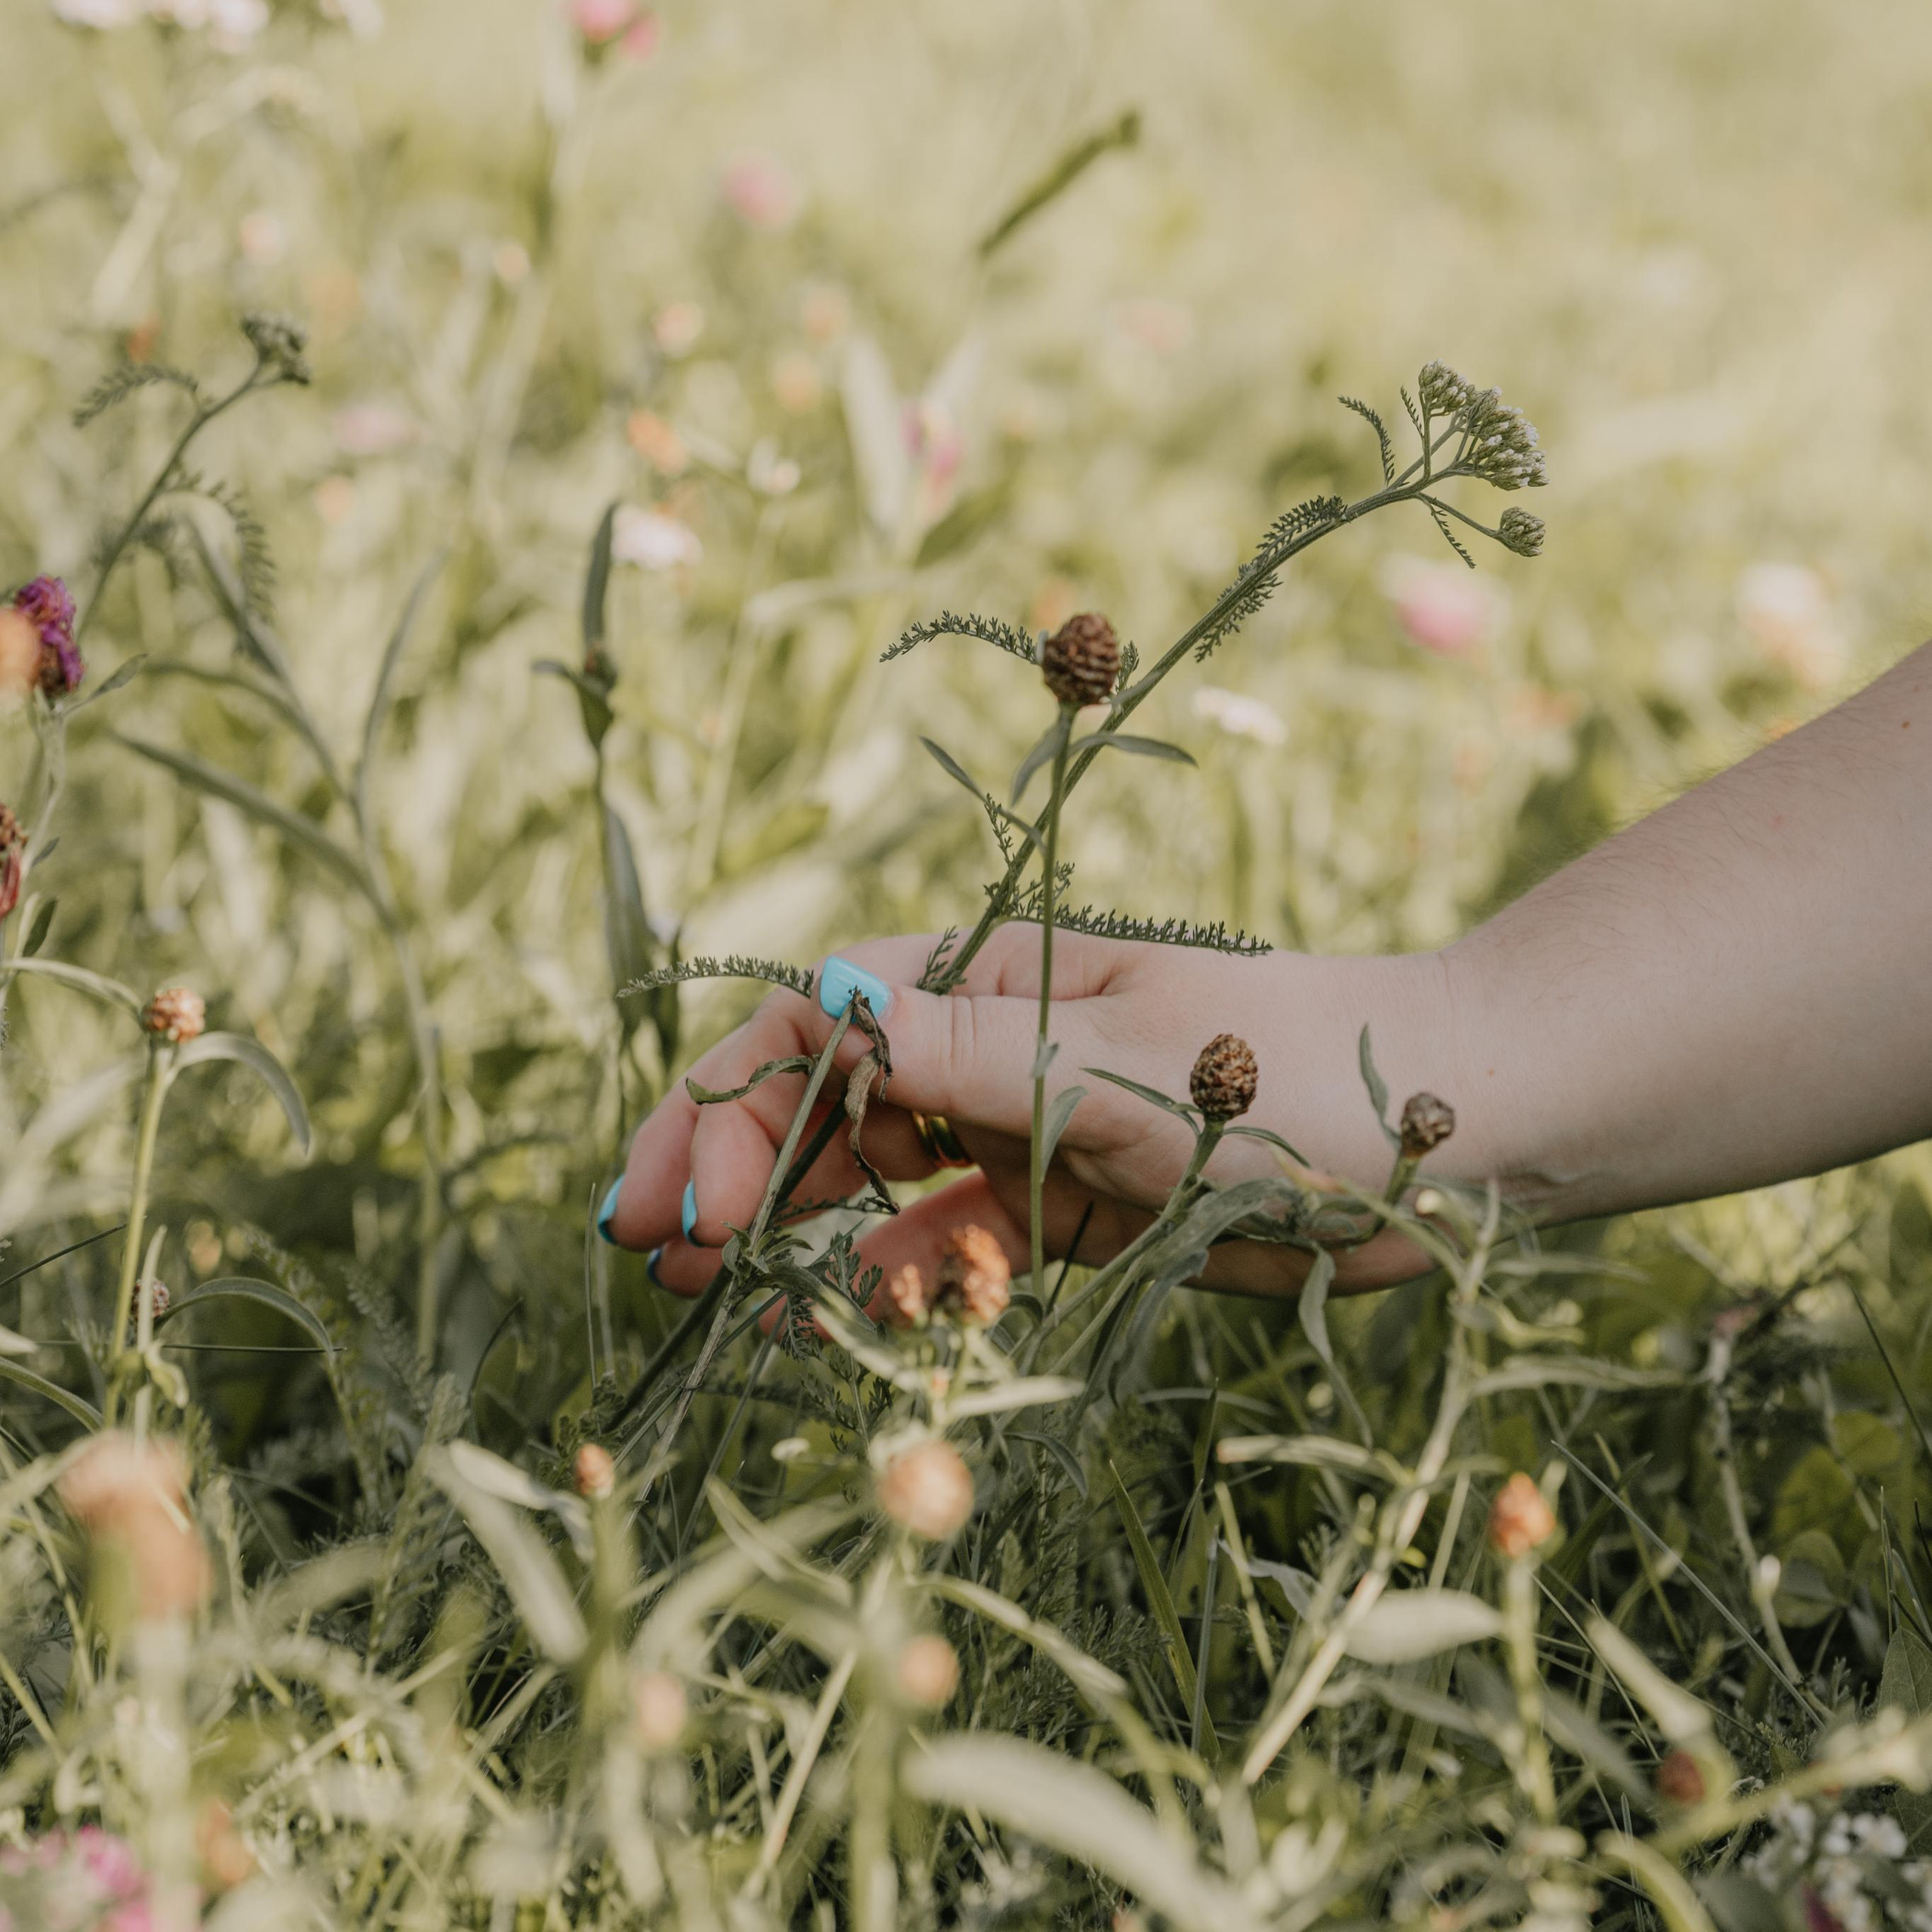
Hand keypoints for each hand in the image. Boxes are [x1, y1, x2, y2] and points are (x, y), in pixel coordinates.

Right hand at [599, 924, 1445, 1303]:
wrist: (1451, 1128)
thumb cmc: (1299, 1068)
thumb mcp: (1125, 1069)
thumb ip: (966, 1054)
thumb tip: (816, 1008)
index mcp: (989, 978)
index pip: (813, 1022)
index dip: (730, 1102)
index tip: (687, 1201)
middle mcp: (992, 1043)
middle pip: (823, 1098)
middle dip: (729, 1164)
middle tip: (652, 1256)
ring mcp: (1031, 1126)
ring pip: (877, 1177)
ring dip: (796, 1229)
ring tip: (717, 1300)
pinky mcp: (1077, 1205)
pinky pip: (960, 1242)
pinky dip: (900, 1276)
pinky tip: (841, 1315)